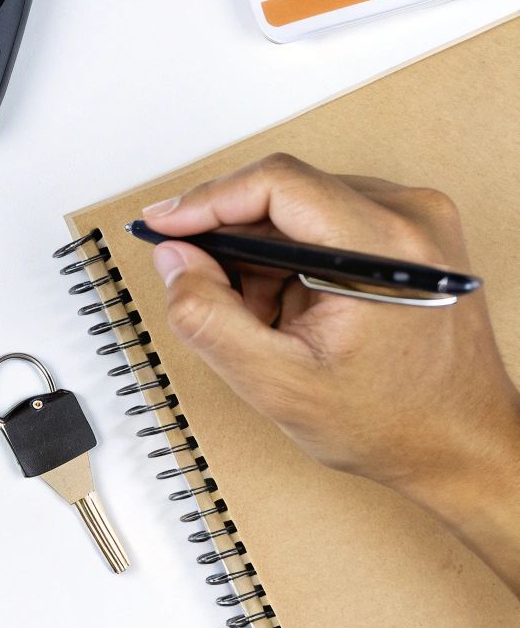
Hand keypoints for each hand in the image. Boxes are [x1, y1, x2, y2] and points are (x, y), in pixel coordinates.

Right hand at [143, 153, 519, 592]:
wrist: (465, 445)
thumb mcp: (278, 383)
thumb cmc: (395, 422)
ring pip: (301, 209)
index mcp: (383, 246)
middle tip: (214, 296)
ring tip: (268, 320)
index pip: (275, 183)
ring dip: (264, 257)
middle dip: (235, 244)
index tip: (163, 222)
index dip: (206, 199)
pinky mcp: (413, 233)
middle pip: (284, 194)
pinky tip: (296, 310)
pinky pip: (327, 221)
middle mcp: (410, 218)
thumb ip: (208, 318)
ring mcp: (418, 221)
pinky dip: (294, 260)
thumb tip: (174, 261)